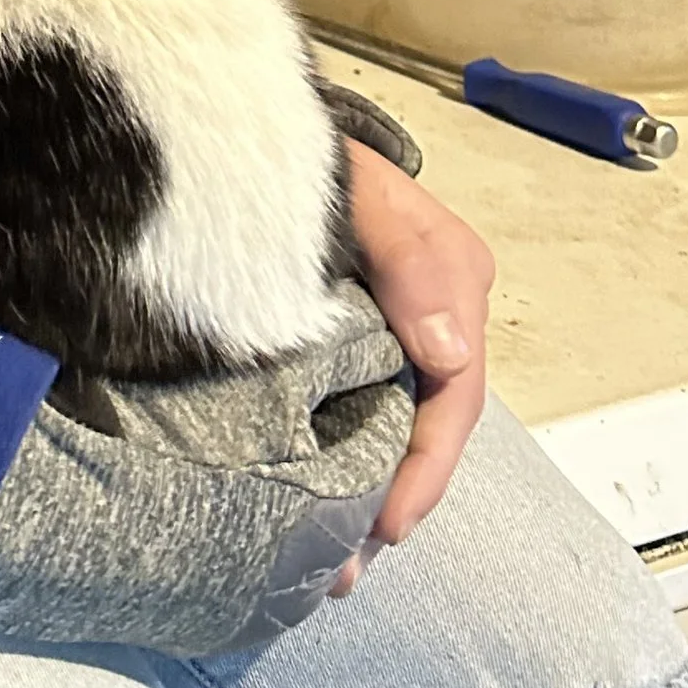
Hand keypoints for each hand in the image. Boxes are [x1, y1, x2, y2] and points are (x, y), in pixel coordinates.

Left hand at [331, 141, 493, 589]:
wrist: (235, 119)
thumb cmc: (303, 150)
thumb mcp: (362, 189)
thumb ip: (411, 257)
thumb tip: (448, 349)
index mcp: (450, 279)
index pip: (453, 394)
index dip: (426, 468)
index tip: (387, 524)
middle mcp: (425, 314)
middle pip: (422, 427)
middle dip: (393, 501)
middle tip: (342, 568)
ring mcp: (376, 329)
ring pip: (384, 429)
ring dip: (360, 495)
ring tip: (322, 564)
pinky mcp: (326, 338)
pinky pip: (343, 411)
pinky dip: (330, 464)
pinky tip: (297, 506)